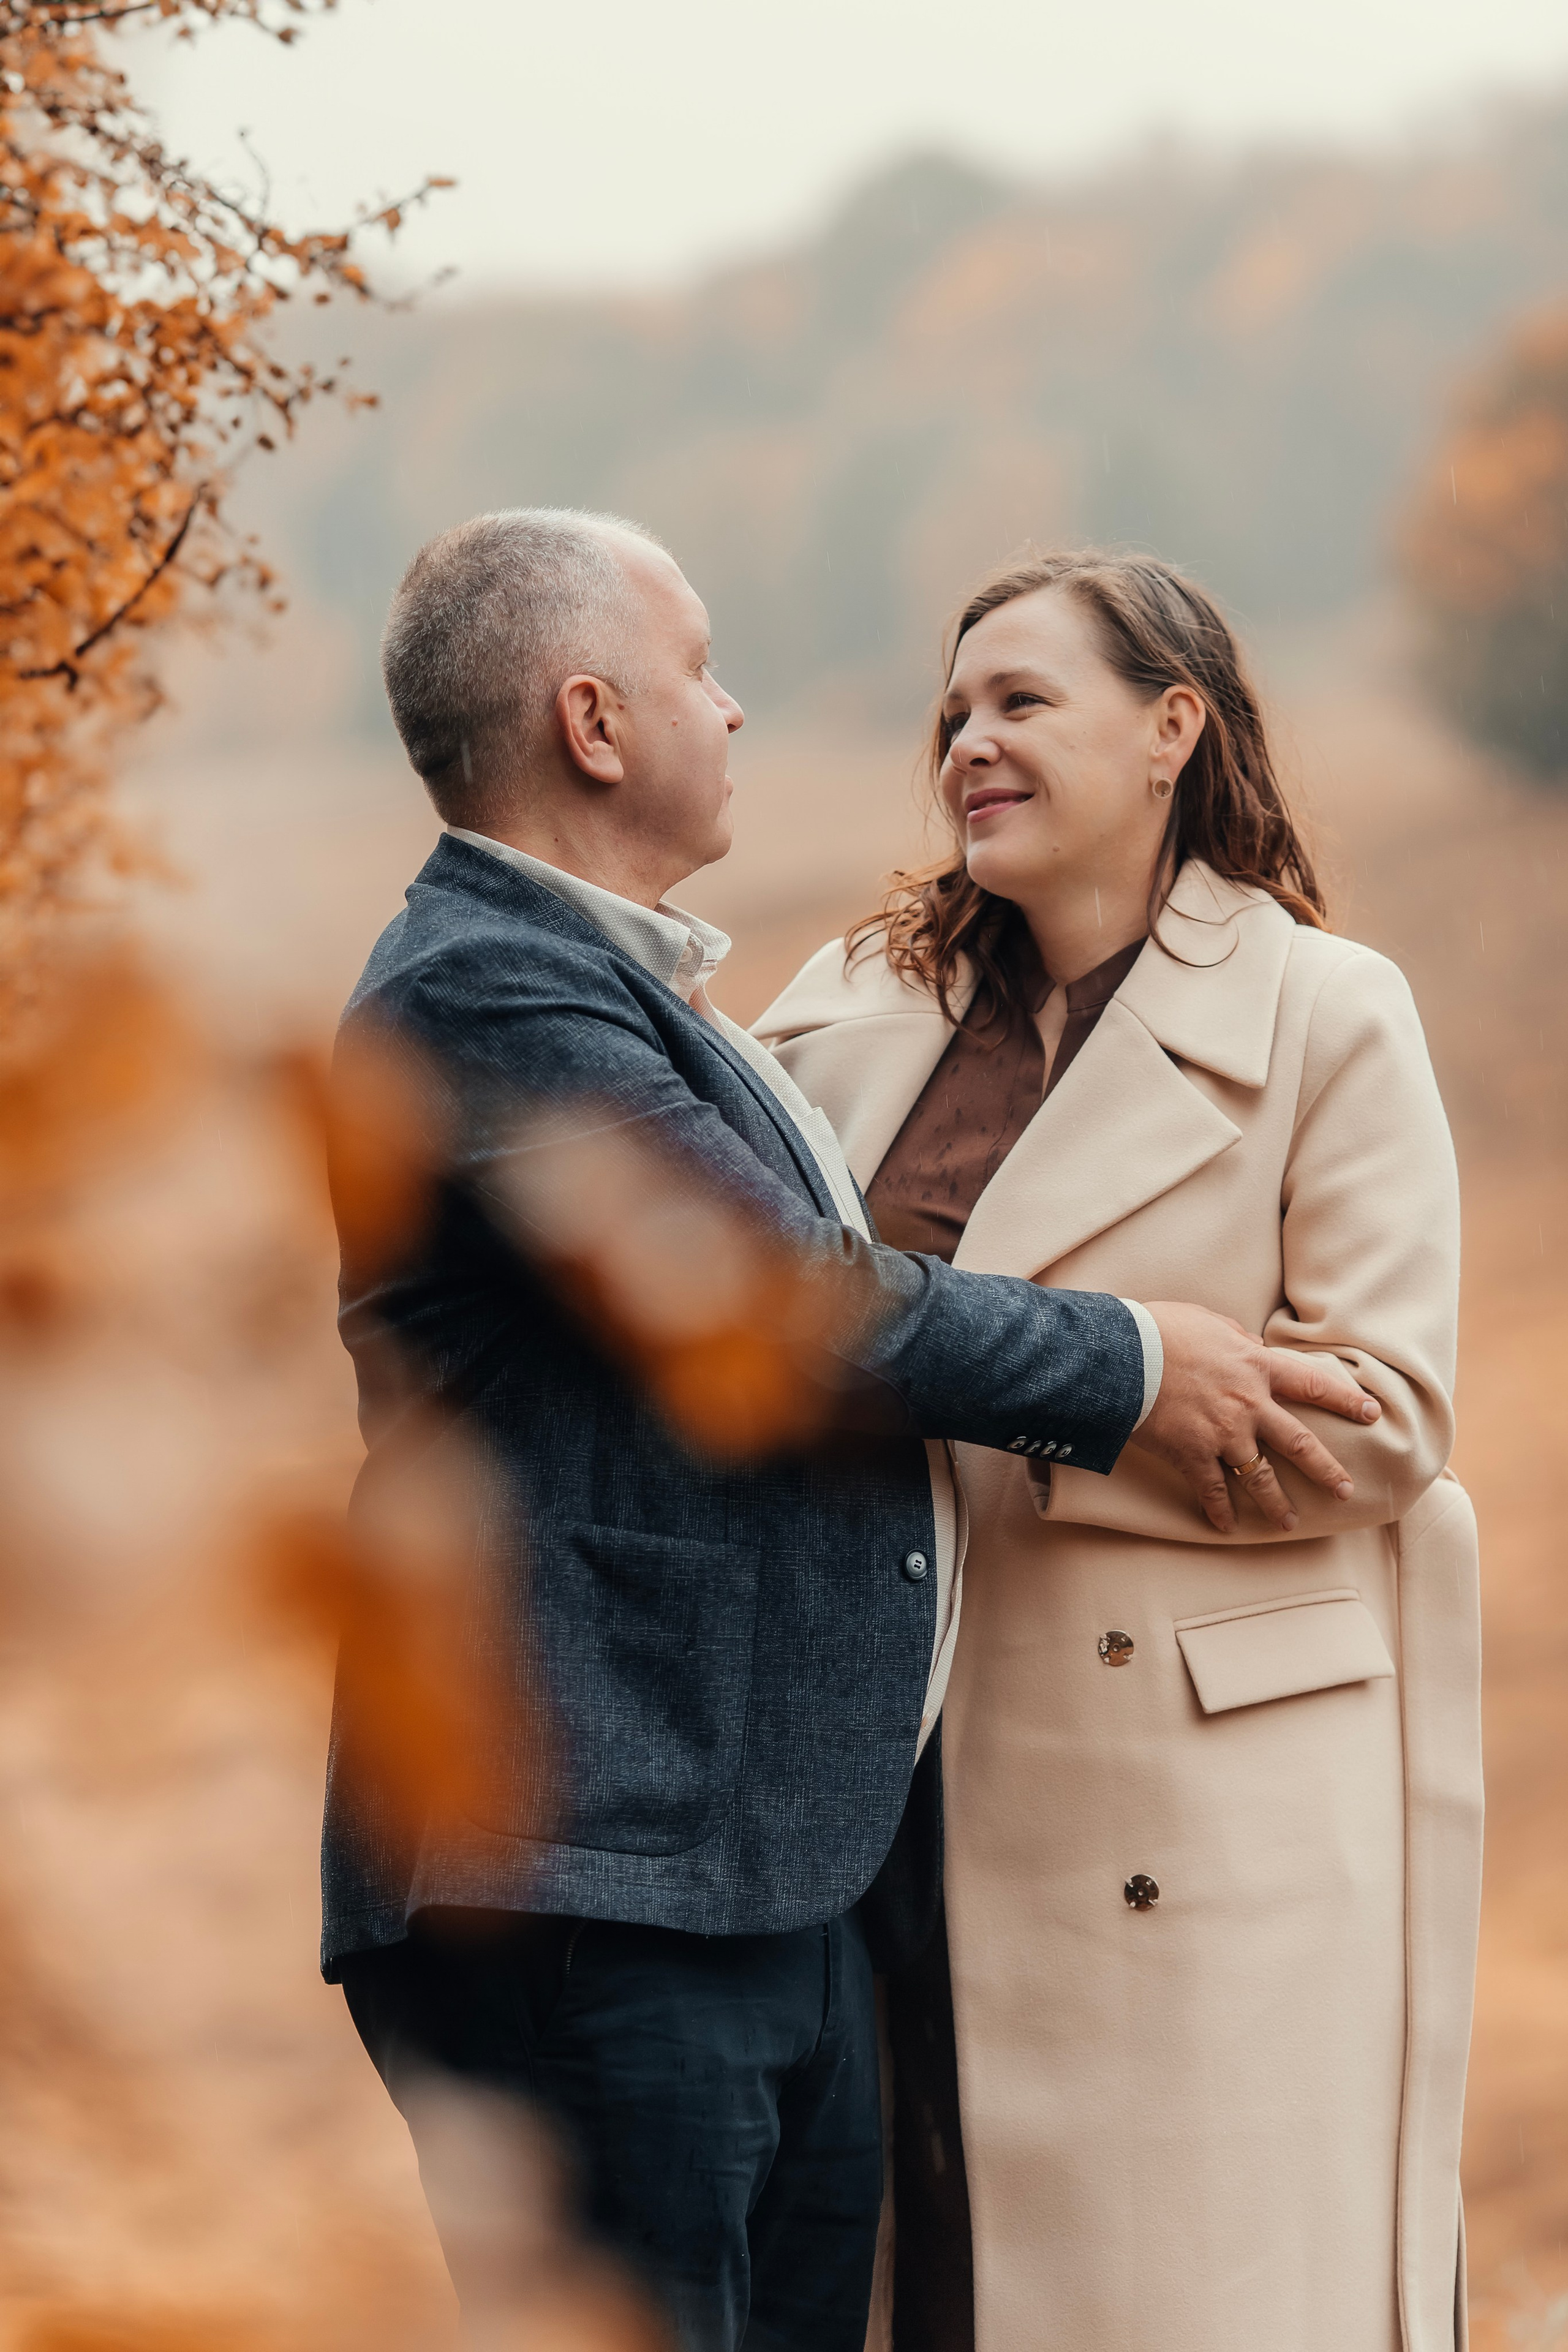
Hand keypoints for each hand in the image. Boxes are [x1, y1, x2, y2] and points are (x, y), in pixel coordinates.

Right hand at [1130, 1302, 1381, 1533]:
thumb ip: (1235, 1338)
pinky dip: (1220, 1510)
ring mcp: (1222, 1433)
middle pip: (1298, 1442)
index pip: (1312, 1384)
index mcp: (1255, 1367)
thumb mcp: (1207, 1322)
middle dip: (1326, 1469)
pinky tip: (1227, 1526)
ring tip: (1289, 1522)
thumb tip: (1249, 1345)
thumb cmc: (1160, 1330)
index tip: (1372, 1413)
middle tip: (1345, 1490)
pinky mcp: (1192, 1454)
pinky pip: (1213, 1489)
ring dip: (1277, 1502)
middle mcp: (1248, 1404)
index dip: (1346, 1400)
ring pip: (1260, 1476)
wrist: (1122, 1355)